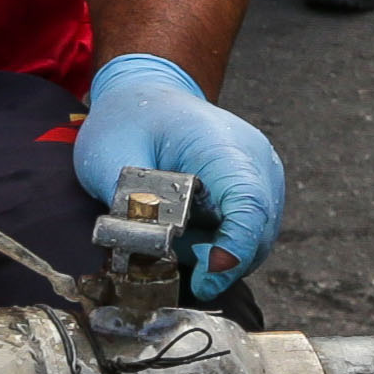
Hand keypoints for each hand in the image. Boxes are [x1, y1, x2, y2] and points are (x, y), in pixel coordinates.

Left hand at [77, 52, 285, 295]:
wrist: (148, 95)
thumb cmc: (129, 121)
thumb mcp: (109, 157)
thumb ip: (126, 203)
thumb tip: (143, 248)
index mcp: (222, 144)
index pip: (247, 205)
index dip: (232, 249)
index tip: (205, 278)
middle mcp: (256, 160)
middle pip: (257, 232)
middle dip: (216, 259)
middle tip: (167, 252)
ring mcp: (263, 174)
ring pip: (255, 240)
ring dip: (215, 251)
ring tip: (171, 229)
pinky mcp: (259, 189)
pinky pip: (248, 233)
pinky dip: (218, 243)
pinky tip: (186, 228)